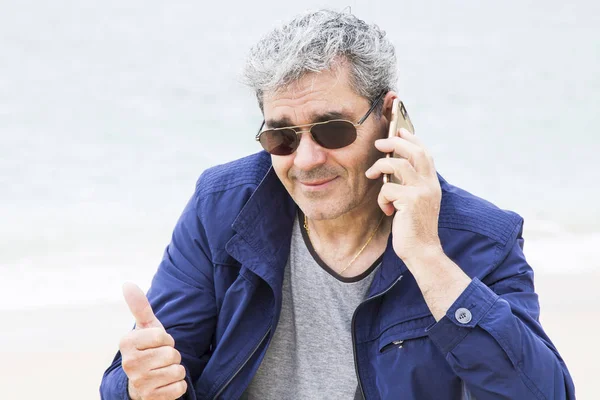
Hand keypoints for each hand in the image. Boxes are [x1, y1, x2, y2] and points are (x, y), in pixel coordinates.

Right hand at [119, 282, 187, 399]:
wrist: (143, 383)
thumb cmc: (148, 349)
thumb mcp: (146, 327)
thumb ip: (140, 307)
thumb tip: (127, 283)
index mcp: (126, 343)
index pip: (162, 336)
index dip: (167, 339)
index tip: (158, 344)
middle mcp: (128, 364)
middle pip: (171, 354)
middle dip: (173, 356)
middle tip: (162, 359)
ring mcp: (138, 383)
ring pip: (177, 370)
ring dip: (177, 370)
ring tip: (164, 370)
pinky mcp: (150, 398)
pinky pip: (179, 388)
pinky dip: (178, 386)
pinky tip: (166, 384)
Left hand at [365, 128, 442, 262]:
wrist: (422, 252)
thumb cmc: (414, 229)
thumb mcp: (415, 203)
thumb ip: (409, 186)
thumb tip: (391, 169)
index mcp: (432, 184)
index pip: (425, 153)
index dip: (412, 140)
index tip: (399, 131)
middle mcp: (430, 184)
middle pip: (415, 151)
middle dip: (395, 142)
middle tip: (378, 142)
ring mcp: (422, 191)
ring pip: (398, 164)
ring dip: (380, 165)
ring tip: (371, 174)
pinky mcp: (411, 201)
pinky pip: (388, 189)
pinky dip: (382, 198)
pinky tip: (386, 211)